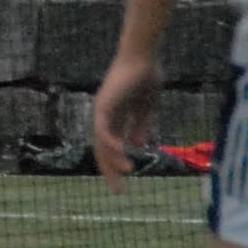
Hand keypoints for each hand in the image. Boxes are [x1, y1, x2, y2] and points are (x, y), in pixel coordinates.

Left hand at [91, 47, 160, 176]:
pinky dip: (111, 143)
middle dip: (110, 170)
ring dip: (113, 160)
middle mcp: (105, 117)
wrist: (143, 57)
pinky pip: (104, 129)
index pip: (111, 147)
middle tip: (118, 191)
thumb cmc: (146, 77)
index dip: (116, 164)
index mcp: (115, 118)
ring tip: (126, 173)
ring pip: (102, 143)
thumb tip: (138, 146)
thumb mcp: (146, 107)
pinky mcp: (103, 105)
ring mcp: (102, 111)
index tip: (125, 180)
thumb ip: (141, 125)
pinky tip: (121, 153)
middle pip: (103, 150)